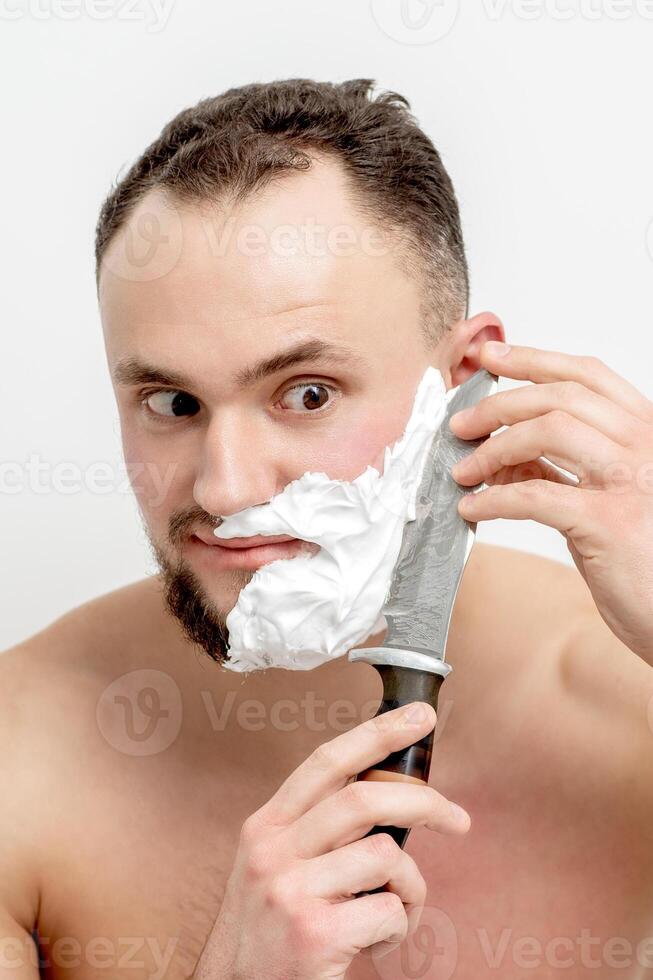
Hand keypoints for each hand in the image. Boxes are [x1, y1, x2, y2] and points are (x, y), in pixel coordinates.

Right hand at [192, 702, 469, 979]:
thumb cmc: (266, 931)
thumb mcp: (272, 865)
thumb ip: (314, 829)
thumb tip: (386, 795)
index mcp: (266, 826)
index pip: (326, 762)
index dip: (376, 733)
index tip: (418, 718)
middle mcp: (273, 850)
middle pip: (366, 799)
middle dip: (425, 803)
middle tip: (457, 820)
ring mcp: (292, 891)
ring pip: (387, 856)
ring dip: (411, 886)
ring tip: (396, 909)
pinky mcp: (315, 934)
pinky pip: (390, 911)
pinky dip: (400, 927)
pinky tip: (377, 942)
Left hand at [449, 341, 652, 660]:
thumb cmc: (643, 560)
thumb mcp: (606, 498)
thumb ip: (564, 469)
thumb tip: (503, 453)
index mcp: (645, 433)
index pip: (587, 375)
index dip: (532, 359)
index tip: (487, 358)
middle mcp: (645, 446)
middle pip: (560, 397)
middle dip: (498, 405)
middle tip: (460, 425)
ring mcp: (632, 480)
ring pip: (548, 431)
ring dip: (493, 448)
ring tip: (462, 471)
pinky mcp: (610, 523)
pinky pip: (535, 495)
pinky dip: (494, 500)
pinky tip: (473, 510)